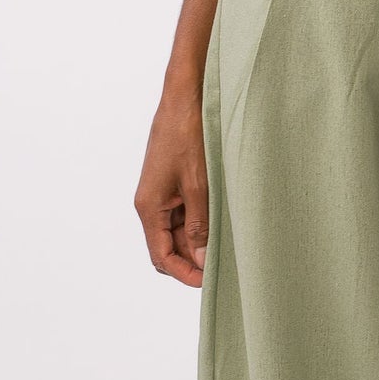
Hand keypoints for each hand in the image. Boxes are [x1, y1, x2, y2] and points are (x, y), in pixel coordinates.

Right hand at [134, 93, 209, 287]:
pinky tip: (223, 221)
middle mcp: (152, 203)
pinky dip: (201, 221)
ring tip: (228, 244)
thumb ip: (199, 224)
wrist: (186, 97)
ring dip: (199, 240)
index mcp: (149, 207)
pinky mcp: (173, 181)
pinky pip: (185, 211)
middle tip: (223, 266)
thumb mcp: (198, 184)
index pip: (161, 256)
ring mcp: (162, 192)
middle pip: (169, 246)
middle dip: (192, 259)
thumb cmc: (188, 135)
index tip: (208, 282)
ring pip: (179, 230)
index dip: (183, 273)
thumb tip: (200, 259)